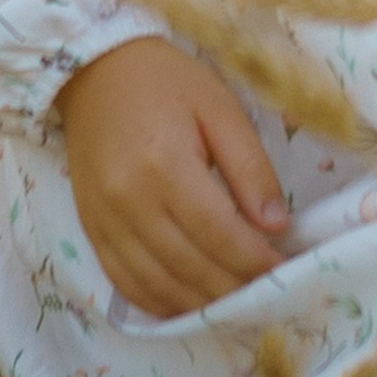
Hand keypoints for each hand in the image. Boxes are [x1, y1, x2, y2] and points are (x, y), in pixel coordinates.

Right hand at [58, 36, 289, 317]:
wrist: (95, 71)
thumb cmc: (167, 82)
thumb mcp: (220, 107)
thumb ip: (249, 166)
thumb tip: (275, 224)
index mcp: (166, 165)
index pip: (218, 232)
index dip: (254, 260)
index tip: (285, 270)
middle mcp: (130, 202)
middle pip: (189, 266)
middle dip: (234, 288)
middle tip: (268, 295)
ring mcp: (105, 222)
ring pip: (158, 285)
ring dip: (200, 305)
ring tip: (237, 305)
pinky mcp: (91, 230)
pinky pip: (125, 283)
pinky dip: (159, 302)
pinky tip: (188, 304)